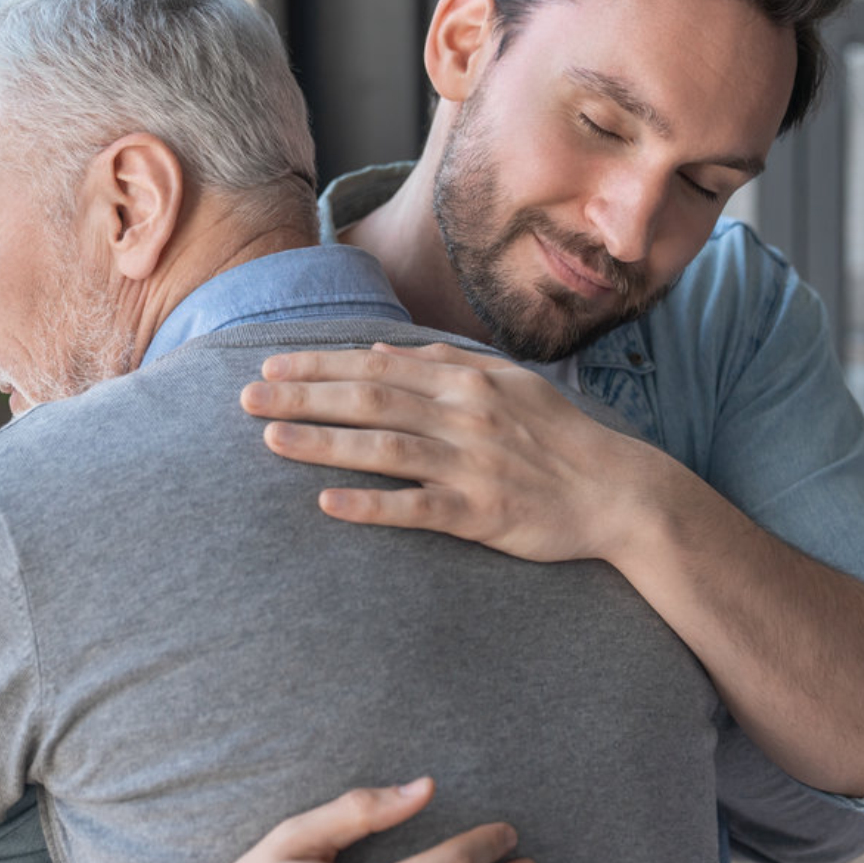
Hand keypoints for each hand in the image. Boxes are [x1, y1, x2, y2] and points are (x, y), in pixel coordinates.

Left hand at [240, 341, 654, 562]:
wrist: (618, 491)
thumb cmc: (558, 436)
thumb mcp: (508, 383)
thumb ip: (445, 362)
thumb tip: (381, 350)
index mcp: (466, 381)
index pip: (375, 366)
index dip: (318, 366)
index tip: (269, 366)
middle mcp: (464, 416)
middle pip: (369, 399)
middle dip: (304, 396)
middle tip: (245, 397)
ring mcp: (471, 464)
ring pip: (384, 448)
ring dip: (324, 442)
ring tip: (271, 439)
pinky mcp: (481, 512)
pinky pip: (417, 507)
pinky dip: (372, 504)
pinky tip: (327, 503)